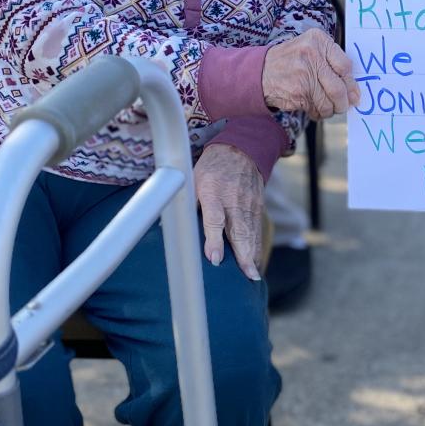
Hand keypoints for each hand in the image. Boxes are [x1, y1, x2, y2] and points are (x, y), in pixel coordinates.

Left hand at [193, 142, 264, 279]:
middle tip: (247, 275)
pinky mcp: (257, 207)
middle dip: (243, 255)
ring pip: (251, 233)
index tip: (215, 260)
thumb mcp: (192, 179)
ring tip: (252, 275)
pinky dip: (257, 247)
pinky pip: (257, 230)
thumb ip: (186, 203)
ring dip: (252, 255)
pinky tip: (255, 262)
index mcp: (213, 192)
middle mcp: (233, 200)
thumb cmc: (211, 168)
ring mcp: (248, 204)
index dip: (215, 241)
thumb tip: (167, 226)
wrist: (240, 150)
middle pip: (239, 230)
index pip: (215, 220)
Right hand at [262, 30, 360, 118]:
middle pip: (339, 87)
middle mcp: (311, 55)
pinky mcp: (298, 93)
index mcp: (318, 40)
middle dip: (344, 102)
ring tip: (327, 108)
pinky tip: (313, 108)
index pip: (345, 66)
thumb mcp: (311, 48)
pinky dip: (318, 112)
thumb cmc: (292, 60)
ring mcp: (304, 74)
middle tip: (344, 106)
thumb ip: (332, 62)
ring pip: (329, 101)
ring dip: (330, 110)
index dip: (351, 83)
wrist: (261, 71)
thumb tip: (354, 90)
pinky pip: (316, 108)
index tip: (353, 93)